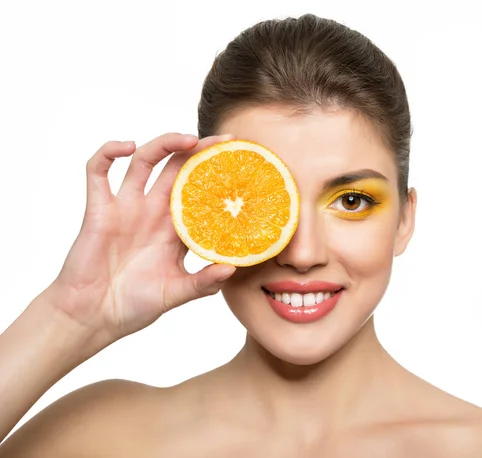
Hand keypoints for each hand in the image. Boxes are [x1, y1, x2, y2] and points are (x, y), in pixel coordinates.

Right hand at [45, 133, 236, 342]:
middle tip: (222, 140)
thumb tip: (231, 269)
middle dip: (198, 150)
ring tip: (187, 139)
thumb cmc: (134, 305)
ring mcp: (126, 207)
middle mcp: (153, 211)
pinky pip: (98, 172)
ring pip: (144, 161)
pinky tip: (126, 146)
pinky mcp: (99, 209)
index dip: (216, 176)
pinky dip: (108, 152)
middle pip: (177, 168)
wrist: (93, 317)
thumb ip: (203, 283)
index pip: (199, 191)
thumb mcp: (175, 293)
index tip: (239, 162)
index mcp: (174, 228)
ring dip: (164, 144)